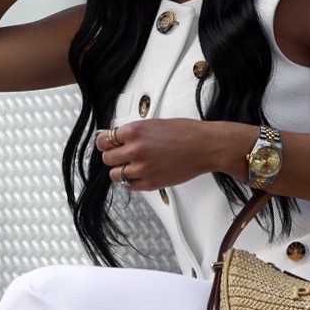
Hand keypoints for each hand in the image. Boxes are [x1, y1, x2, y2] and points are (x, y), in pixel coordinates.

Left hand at [95, 118, 223, 191]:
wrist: (205, 147)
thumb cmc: (186, 132)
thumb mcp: (153, 123)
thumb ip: (132, 131)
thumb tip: (114, 135)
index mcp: (134, 131)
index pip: (103, 141)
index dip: (104, 143)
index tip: (106, 144)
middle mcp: (135, 150)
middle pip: (107, 159)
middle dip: (112, 157)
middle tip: (121, 155)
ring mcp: (141, 169)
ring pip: (115, 174)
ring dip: (120, 170)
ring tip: (131, 166)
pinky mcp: (150, 183)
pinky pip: (129, 186)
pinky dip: (131, 182)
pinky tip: (139, 175)